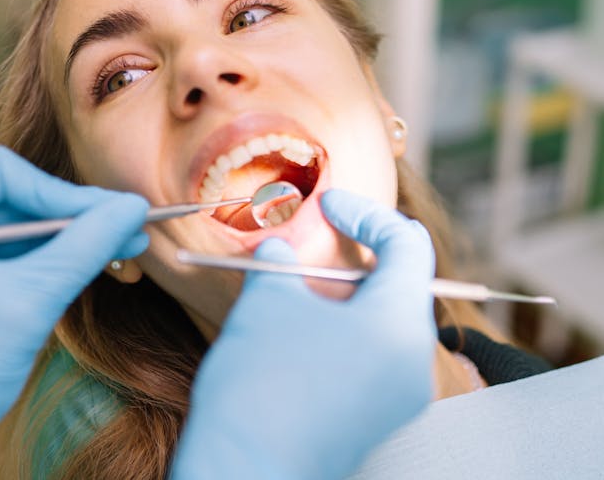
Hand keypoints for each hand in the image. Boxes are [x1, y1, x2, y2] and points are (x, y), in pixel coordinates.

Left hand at [0, 146, 149, 479]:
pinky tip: (95, 262)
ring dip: (69, 238)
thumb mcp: (32, 300)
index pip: (0, 174)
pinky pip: (12, 255)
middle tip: (129, 225)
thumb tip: (131, 205)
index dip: (58, 190)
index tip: (108, 212)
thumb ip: (85, 246)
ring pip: (18, 227)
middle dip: (72, 214)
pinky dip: (52, 259)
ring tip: (124, 245)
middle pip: (13, 197)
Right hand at [171, 189, 435, 479]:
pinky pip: (370, 356)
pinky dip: (339, 329)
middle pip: (398, 285)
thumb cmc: (259, 381)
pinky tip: (296, 329)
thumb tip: (280, 249)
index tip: (329, 202)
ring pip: (380, 322)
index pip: (407, 245)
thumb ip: (281, 261)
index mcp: (401, 325)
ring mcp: (397, 397)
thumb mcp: (268, 301)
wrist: (242, 471)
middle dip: (351, 256)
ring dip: (340, 294)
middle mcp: (412, 363)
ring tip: (291, 287)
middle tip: (308, 241)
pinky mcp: (374, 418)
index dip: (367, 213)